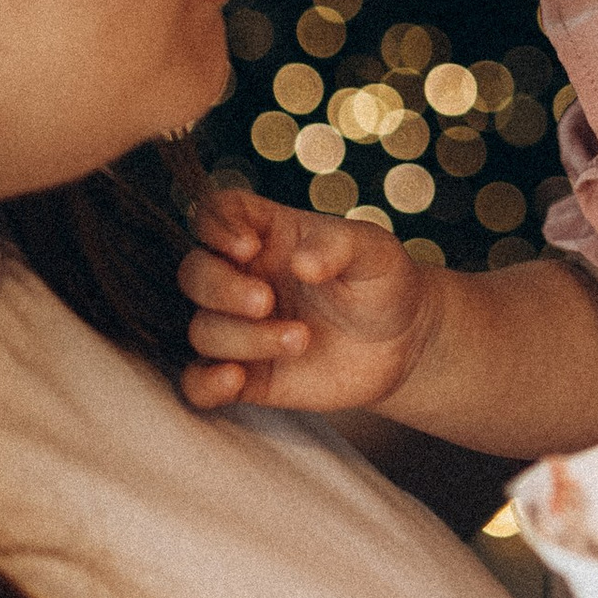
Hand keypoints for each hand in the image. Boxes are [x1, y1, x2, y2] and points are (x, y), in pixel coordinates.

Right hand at [178, 183, 437, 413]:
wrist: (402, 344)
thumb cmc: (381, 283)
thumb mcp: (374, 252)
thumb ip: (338, 247)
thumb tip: (301, 262)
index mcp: (267, 234)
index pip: (216, 214)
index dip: (216, 226)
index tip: (247, 246)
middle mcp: (243, 277)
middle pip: (195, 273)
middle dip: (222, 288)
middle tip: (266, 301)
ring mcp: (241, 327)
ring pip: (204, 329)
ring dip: (243, 337)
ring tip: (301, 339)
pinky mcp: (247, 376)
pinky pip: (199, 382)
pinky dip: (206, 383)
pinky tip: (235, 380)